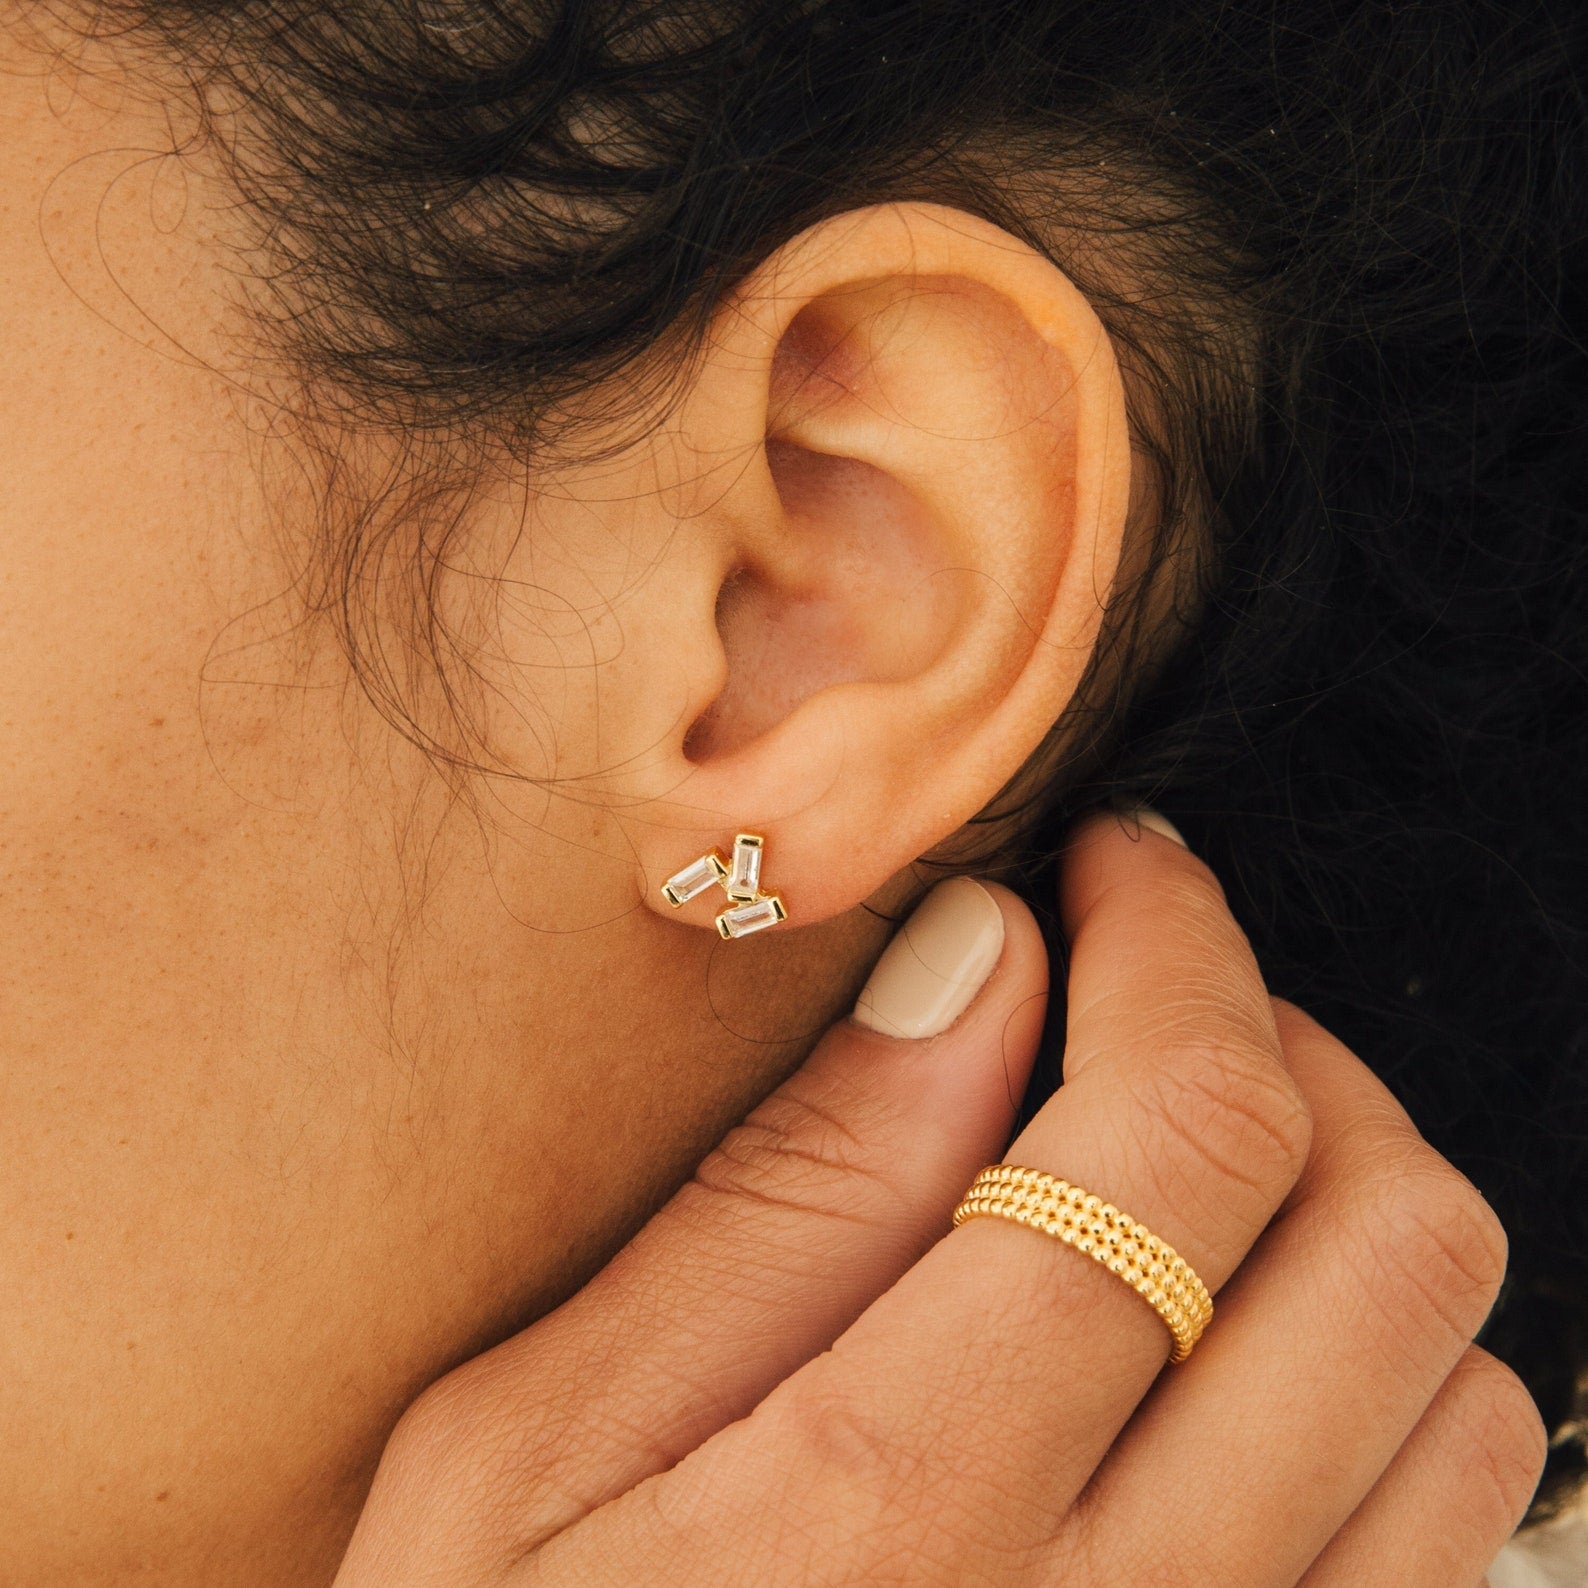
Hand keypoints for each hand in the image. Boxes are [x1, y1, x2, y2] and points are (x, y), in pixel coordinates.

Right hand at [334, 813, 1545, 1585]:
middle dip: (1289, 1039)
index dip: (1177, 943)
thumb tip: (973, 964)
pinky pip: (1447, 1546)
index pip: (1183, 1134)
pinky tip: (1220, 1345)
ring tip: (1184, 1158)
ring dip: (1350, 1211)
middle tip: (1147, 990)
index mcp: (906, 1514)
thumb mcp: (528, 1459)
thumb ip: (773, 1204)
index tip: (1114, 869)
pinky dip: (1376, 1382)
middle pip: (1384, 1238)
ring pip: (1463, 1392)